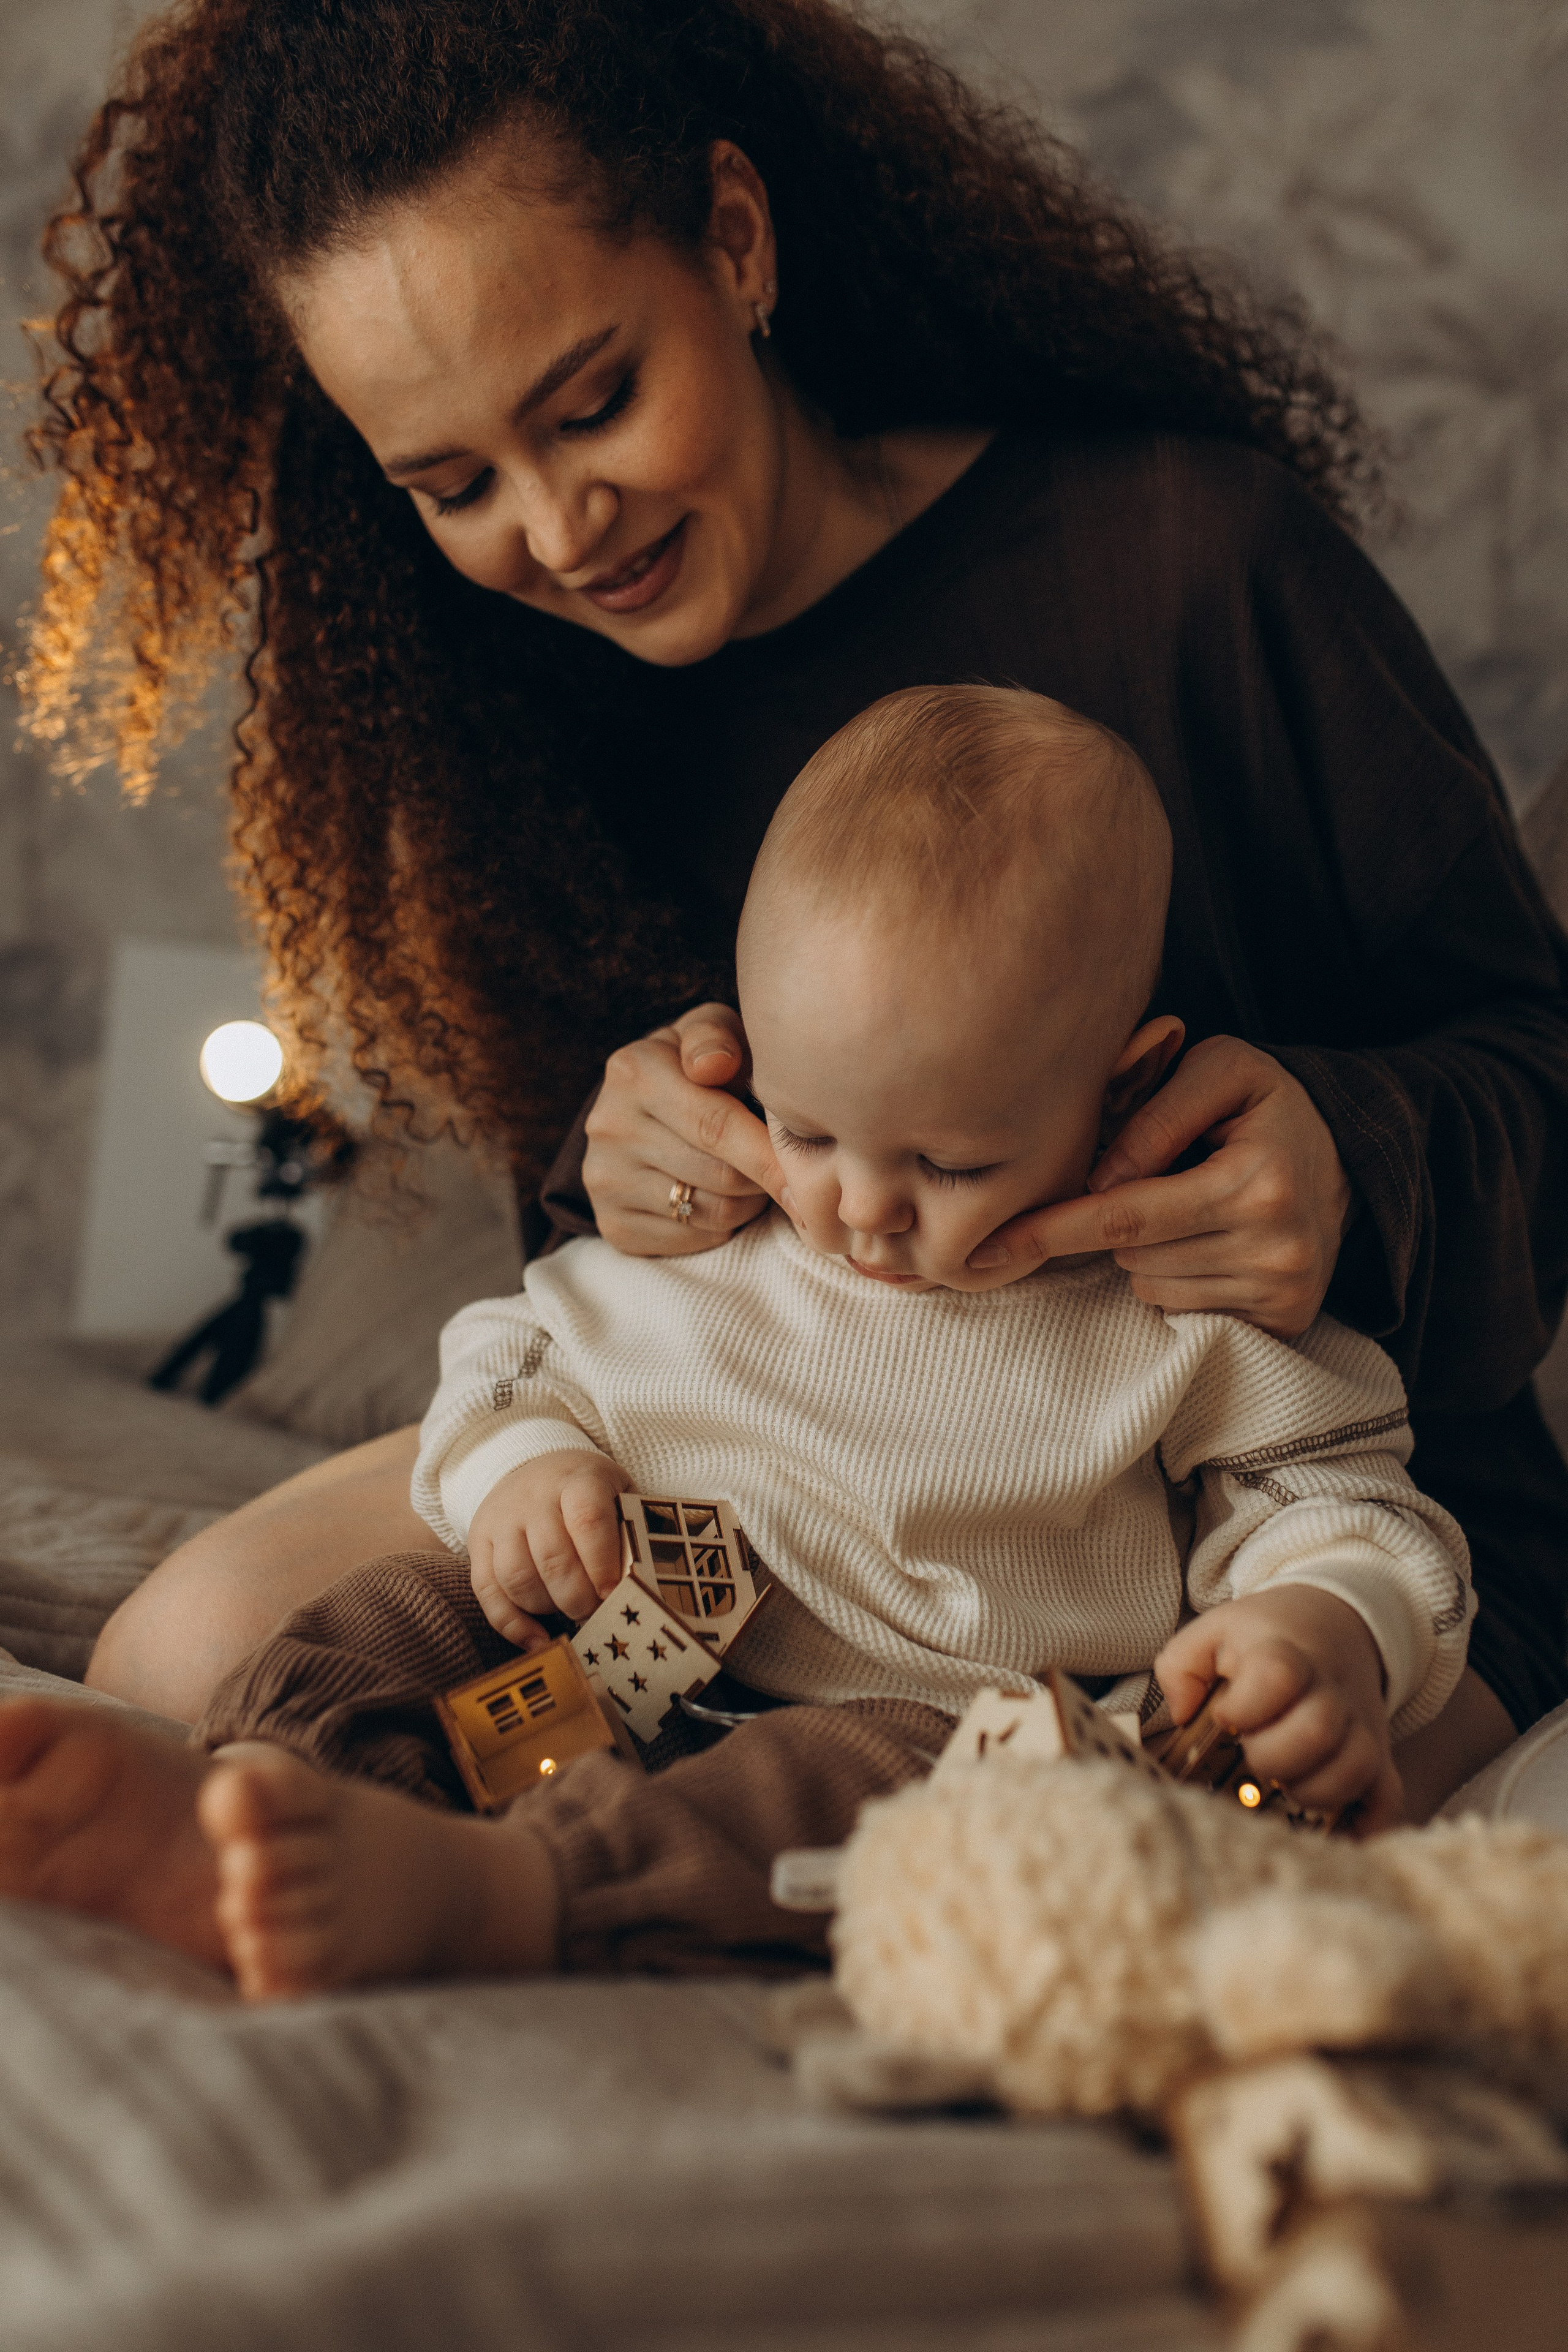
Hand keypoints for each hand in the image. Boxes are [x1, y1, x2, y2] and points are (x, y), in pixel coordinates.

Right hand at [468, 1450, 633, 1646]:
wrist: (532, 1468)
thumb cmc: (586, 1493)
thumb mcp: (616, 1494)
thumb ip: (628, 1532)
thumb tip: (641, 1582)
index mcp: (577, 1481)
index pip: (588, 1519)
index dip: (602, 1562)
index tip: (613, 1592)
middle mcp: (534, 1498)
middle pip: (552, 1557)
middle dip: (578, 1597)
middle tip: (597, 1612)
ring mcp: (501, 1520)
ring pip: (517, 1577)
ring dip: (547, 1608)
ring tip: (572, 1612)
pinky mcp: (478, 1542)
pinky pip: (487, 1591)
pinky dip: (512, 1624)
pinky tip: (538, 1639)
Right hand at [583, 1004, 783, 1256]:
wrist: (635, 1108)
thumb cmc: (694, 1066)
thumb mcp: (709, 1034)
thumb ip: (717, 1038)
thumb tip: (715, 1065)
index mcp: (634, 1072)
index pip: (716, 1126)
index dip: (768, 1155)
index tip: (808, 1177)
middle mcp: (610, 1127)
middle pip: (721, 1176)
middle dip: (764, 1177)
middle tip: (786, 1169)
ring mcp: (606, 1180)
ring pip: (713, 1212)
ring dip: (749, 1202)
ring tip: (750, 1176)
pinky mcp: (614, 1224)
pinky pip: (694, 1238)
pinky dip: (721, 1225)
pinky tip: (719, 1197)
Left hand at [965, 1037, 1352, 1336]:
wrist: (1350, 1161)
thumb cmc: (1268, 1109)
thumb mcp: (1224, 1070)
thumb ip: (1158, 1112)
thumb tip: (1100, 1180)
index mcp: (1254, 1183)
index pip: (1125, 1215)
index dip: (1052, 1229)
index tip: (987, 1247)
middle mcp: (1273, 1247)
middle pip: (1130, 1253)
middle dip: (1119, 1218)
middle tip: (1166, 1179)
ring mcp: (1281, 1291)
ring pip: (1149, 1285)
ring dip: (1148, 1251)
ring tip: (1197, 1210)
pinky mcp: (1284, 1322)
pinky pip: (1181, 1309)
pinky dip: (1178, 1277)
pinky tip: (1213, 1244)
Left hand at [1156, 1586, 1403, 1833]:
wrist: (1331, 1621)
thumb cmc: (1263, 1637)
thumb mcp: (1214, 1631)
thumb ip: (1180, 1667)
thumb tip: (1182, 1716)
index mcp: (1285, 1653)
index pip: (1276, 1674)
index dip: (1245, 1706)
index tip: (1224, 1715)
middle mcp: (1330, 1689)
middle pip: (1317, 1730)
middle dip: (1272, 1758)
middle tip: (1250, 1757)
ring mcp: (1360, 1723)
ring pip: (1356, 1767)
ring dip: (1313, 1791)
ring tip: (1283, 1784)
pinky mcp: (1379, 1754)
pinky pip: (1388, 1797)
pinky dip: (1367, 1825)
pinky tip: (1333, 1832)